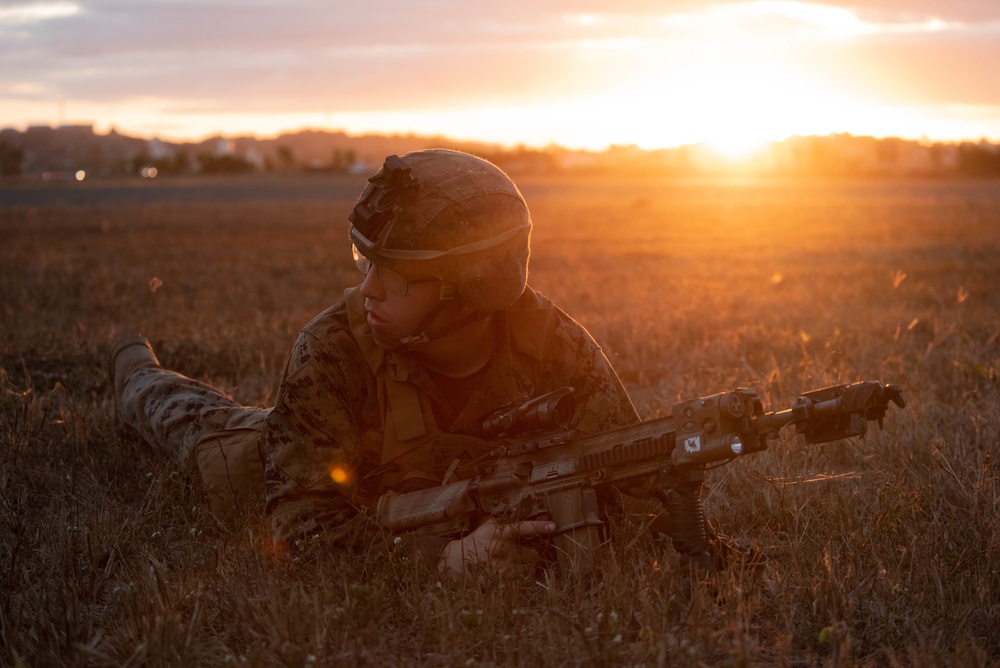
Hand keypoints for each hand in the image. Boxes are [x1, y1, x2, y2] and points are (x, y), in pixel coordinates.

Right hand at [439, 517, 555, 576]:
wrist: (453, 563)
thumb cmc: (472, 543)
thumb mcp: (484, 528)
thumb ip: (499, 520)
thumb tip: (513, 509)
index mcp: (498, 533)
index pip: (522, 528)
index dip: (539, 527)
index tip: (553, 526)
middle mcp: (500, 549)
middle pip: (532, 554)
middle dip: (532, 555)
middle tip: (529, 555)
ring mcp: (500, 566)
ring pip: (527, 569)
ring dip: (526, 568)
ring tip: (518, 567)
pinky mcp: (497, 581)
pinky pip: (517, 582)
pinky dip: (517, 580)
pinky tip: (511, 578)